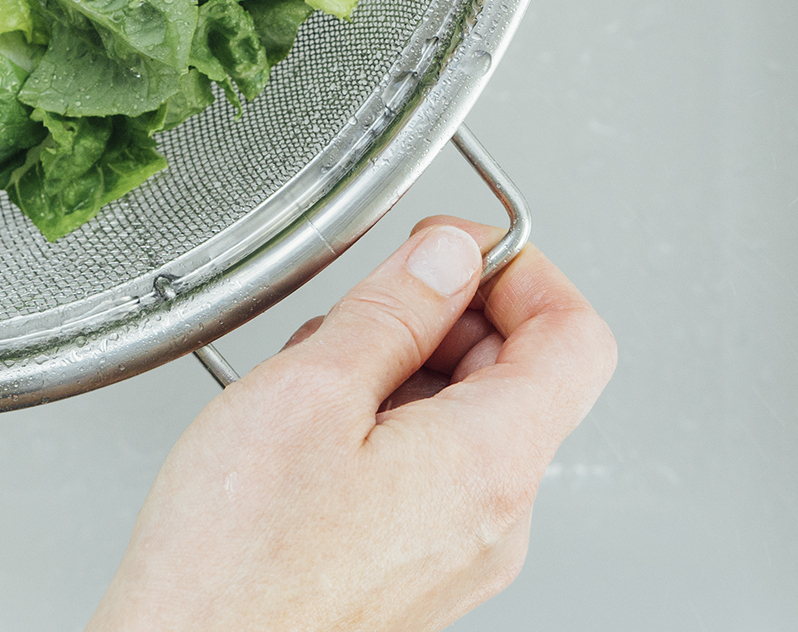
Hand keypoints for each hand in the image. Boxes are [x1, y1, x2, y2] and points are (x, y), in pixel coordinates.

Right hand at [87, 217, 616, 631]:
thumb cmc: (239, 563)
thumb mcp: (309, 393)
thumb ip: (391, 312)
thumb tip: (446, 257)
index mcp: (489, 465)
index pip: (576, 337)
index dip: (518, 268)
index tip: (447, 246)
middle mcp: (495, 516)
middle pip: (517, 372)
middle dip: (437, 315)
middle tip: (351, 308)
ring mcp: (459, 550)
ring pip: (462, 416)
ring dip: (393, 367)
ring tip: (305, 380)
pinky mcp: (416, 568)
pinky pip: (427, 466)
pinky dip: (375, 422)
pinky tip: (301, 431)